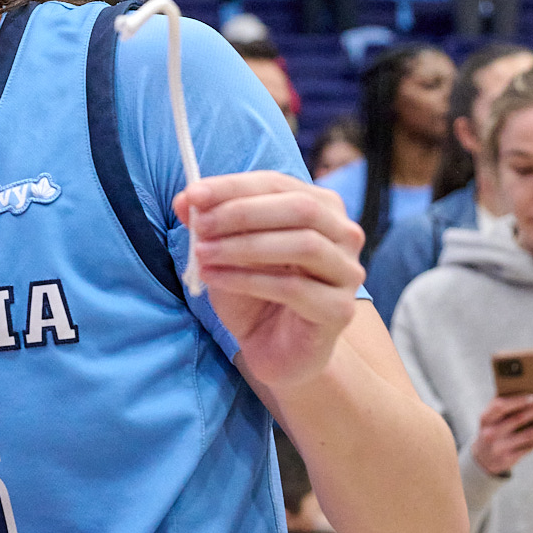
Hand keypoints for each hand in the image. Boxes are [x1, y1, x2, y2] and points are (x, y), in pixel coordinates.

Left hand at [175, 172, 365, 389]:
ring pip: (303, 245)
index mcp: (321, 208)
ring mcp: (347, 273)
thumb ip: (210, 223)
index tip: (193, 194)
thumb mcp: (225, 251)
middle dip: (242, 212)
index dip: (233, 186)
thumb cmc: (254, 293)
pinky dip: (247, 280)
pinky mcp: (340, 310)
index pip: (278, 183)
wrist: (274, 349)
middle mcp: (344, 234)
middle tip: (199, 225)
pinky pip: (294, 288)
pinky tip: (214, 279)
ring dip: (244, 246)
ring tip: (202, 254)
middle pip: (300, 208)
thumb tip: (185, 199)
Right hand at [470, 394, 532, 475]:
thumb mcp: (491, 419)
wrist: (482, 458)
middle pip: (518, 419)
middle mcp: (490, 433)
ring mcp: (499, 447)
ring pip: (529, 435)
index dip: (516, 401)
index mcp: (485, 418)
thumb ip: (505, 409)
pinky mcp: (508, 459)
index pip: (499, 406)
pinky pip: (530, 447)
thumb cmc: (493, 430)